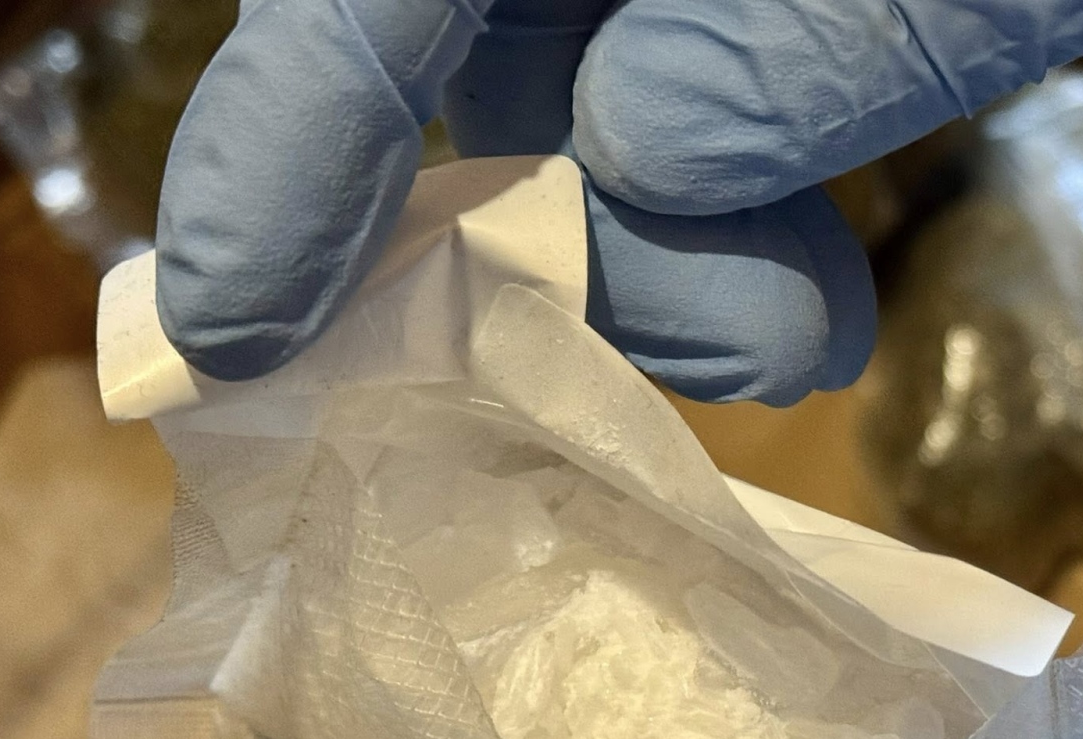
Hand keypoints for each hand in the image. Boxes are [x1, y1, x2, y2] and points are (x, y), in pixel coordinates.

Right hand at [158, 0, 1082, 405]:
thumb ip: (845, 18)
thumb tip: (637, 139)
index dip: (293, 123)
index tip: (237, 327)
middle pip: (486, 64)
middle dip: (544, 243)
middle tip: (676, 360)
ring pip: (592, 137)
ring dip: (669, 277)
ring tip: (799, 335)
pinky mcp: (794, 41)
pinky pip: (690, 162)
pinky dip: (723, 262)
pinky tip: (814, 306)